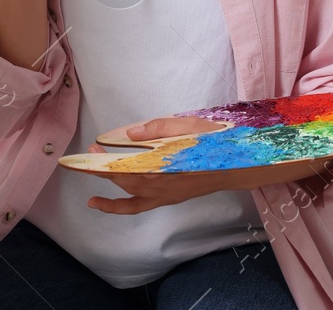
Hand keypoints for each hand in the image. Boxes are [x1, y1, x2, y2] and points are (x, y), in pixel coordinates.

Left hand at [81, 116, 332, 214]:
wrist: (243, 162)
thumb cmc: (218, 139)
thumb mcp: (188, 124)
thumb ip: (157, 127)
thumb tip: (129, 132)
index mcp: (165, 164)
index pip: (126, 163)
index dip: (105, 158)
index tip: (90, 149)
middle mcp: (162, 183)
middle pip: (124, 178)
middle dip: (103, 168)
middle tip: (89, 155)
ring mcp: (165, 194)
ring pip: (129, 195)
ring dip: (108, 190)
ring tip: (89, 188)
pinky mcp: (170, 198)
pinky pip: (139, 207)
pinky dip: (120, 207)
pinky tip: (106, 203)